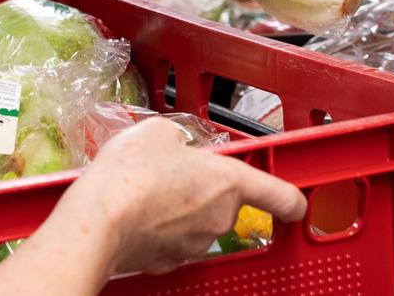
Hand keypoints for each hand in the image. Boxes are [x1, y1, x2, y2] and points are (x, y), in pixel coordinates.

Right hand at [53, 118, 305, 280]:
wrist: (97, 221)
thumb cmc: (133, 170)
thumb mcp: (158, 132)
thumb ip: (178, 140)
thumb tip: (175, 149)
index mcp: (228, 182)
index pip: (279, 196)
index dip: (292, 199)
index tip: (297, 203)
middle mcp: (219, 218)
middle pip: (225, 202)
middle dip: (205, 187)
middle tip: (173, 170)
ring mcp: (194, 245)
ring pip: (196, 220)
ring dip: (180, 206)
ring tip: (145, 188)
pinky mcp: (167, 262)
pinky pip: (171, 237)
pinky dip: (159, 226)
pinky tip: (134, 211)